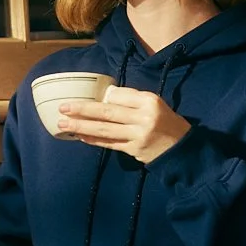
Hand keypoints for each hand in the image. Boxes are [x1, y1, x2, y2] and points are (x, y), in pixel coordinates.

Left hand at [57, 86, 189, 163]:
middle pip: (107, 112)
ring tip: (64, 124)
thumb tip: (103, 98)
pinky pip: (109, 143)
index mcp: (148, 101)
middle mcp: (143, 117)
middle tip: (63, 107)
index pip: (118, 95)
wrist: (182, 148)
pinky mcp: (134, 150)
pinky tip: (80, 137)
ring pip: (104, 129)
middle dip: (82, 110)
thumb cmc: (166, 122)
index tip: (84, 95)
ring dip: (82, 127)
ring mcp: (138, 135)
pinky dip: (94, 140)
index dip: (100, 96)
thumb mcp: (155, 104)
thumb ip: (132, 101)